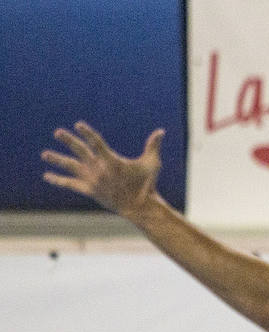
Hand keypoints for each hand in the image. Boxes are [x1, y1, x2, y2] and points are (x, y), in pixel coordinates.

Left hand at [42, 122, 164, 218]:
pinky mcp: (89, 190)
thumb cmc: (147, 183)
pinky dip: (58, 180)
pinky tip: (47, 176)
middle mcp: (98, 169)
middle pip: (80, 151)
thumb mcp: (152, 163)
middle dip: (68, 141)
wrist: (139, 206)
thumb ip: (153, 146)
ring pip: (71, 167)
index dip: (87, 133)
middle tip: (57, 132)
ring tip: (45, 154)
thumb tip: (161, 131)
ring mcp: (92, 180)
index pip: (96, 142)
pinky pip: (70, 184)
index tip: (78, 125)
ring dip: (57, 160)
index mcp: (111, 160)